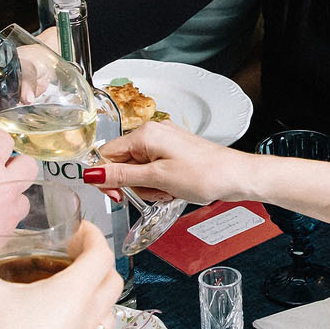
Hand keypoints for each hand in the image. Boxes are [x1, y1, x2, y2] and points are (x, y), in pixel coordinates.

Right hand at [0, 221, 120, 328]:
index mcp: (76, 290)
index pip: (101, 254)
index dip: (94, 237)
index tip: (80, 230)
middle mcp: (90, 313)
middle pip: (112, 280)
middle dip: (99, 262)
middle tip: (74, 255)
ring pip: (109, 308)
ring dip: (99, 293)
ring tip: (73, 287)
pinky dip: (88, 319)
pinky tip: (64, 320)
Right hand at [92, 119, 244, 206]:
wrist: (237, 176)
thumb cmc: (206, 174)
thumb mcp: (158, 178)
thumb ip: (122, 176)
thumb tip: (93, 173)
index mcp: (145, 134)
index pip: (107, 154)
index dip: (108, 178)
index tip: (119, 195)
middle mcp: (153, 133)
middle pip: (123, 163)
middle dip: (135, 184)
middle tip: (155, 191)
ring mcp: (165, 143)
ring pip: (139, 170)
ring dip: (150, 187)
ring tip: (170, 189)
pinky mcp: (174, 153)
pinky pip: (155, 170)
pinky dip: (161, 184)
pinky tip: (175, 188)